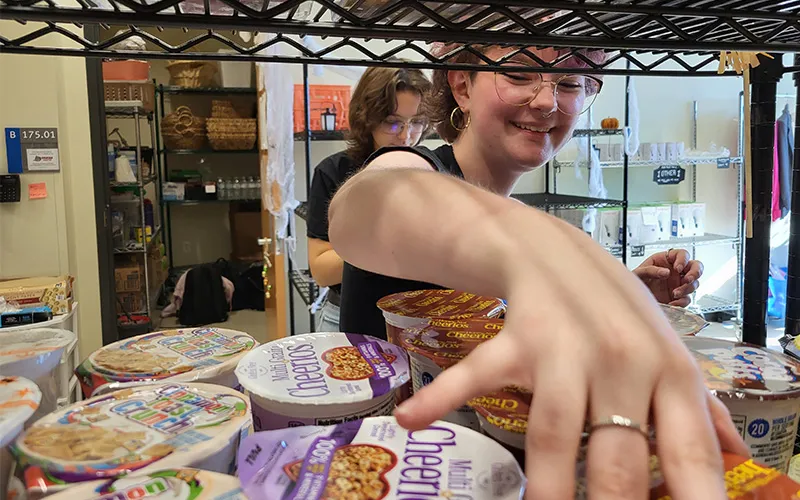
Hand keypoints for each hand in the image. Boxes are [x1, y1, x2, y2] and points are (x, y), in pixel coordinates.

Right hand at [394, 218, 742, 499]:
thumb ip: (698, 406)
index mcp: (670, 374)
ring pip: (556, 432)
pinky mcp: (516, 338)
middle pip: (620, 459)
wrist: (553, 248)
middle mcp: (625, 364)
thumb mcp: (666, 348)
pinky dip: (443, 397)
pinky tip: (412, 420)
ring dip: (548, 487)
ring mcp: (566, 349)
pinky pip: (479, 373)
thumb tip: (732, 452)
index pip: (691, 455)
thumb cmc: (614, 307)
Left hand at [634, 249, 702, 306]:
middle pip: (696, 266)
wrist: (633, 297)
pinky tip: (672, 302)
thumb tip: (665, 272)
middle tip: (687, 279)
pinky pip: (687, 299)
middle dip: (695, 273)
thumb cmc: (635, 281)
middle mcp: (675, 271)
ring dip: (687, 288)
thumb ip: (650, 270)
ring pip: (694, 283)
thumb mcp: (639, 273)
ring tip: (674, 293)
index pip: (682, 254)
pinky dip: (682, 302)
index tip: (677, 268)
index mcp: (666, 260)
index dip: (683, 260)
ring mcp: (678, 284)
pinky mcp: (678, 297)